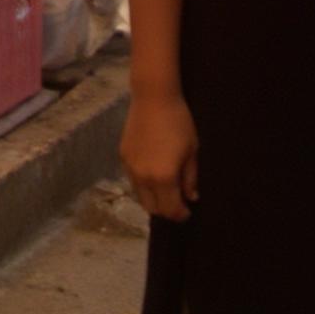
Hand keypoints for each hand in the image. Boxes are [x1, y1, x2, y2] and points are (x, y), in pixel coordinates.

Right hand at [121, 90, 198, 221]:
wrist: (153, 98)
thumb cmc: (179, 122)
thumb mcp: (191, 151)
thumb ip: (190, 178)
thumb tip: (191, 197)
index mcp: (164, 178)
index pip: (171, 209)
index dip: (181, 215)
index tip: (188, 212)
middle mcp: (144, 178)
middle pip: (153, 208)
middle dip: (166, 211)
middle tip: (177, 204)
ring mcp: (130, 169)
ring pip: (140, 196)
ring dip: (153, 199)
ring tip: (165, 191)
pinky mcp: (122, 158)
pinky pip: (133, 180)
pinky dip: (144, 185)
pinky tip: (153, 174)